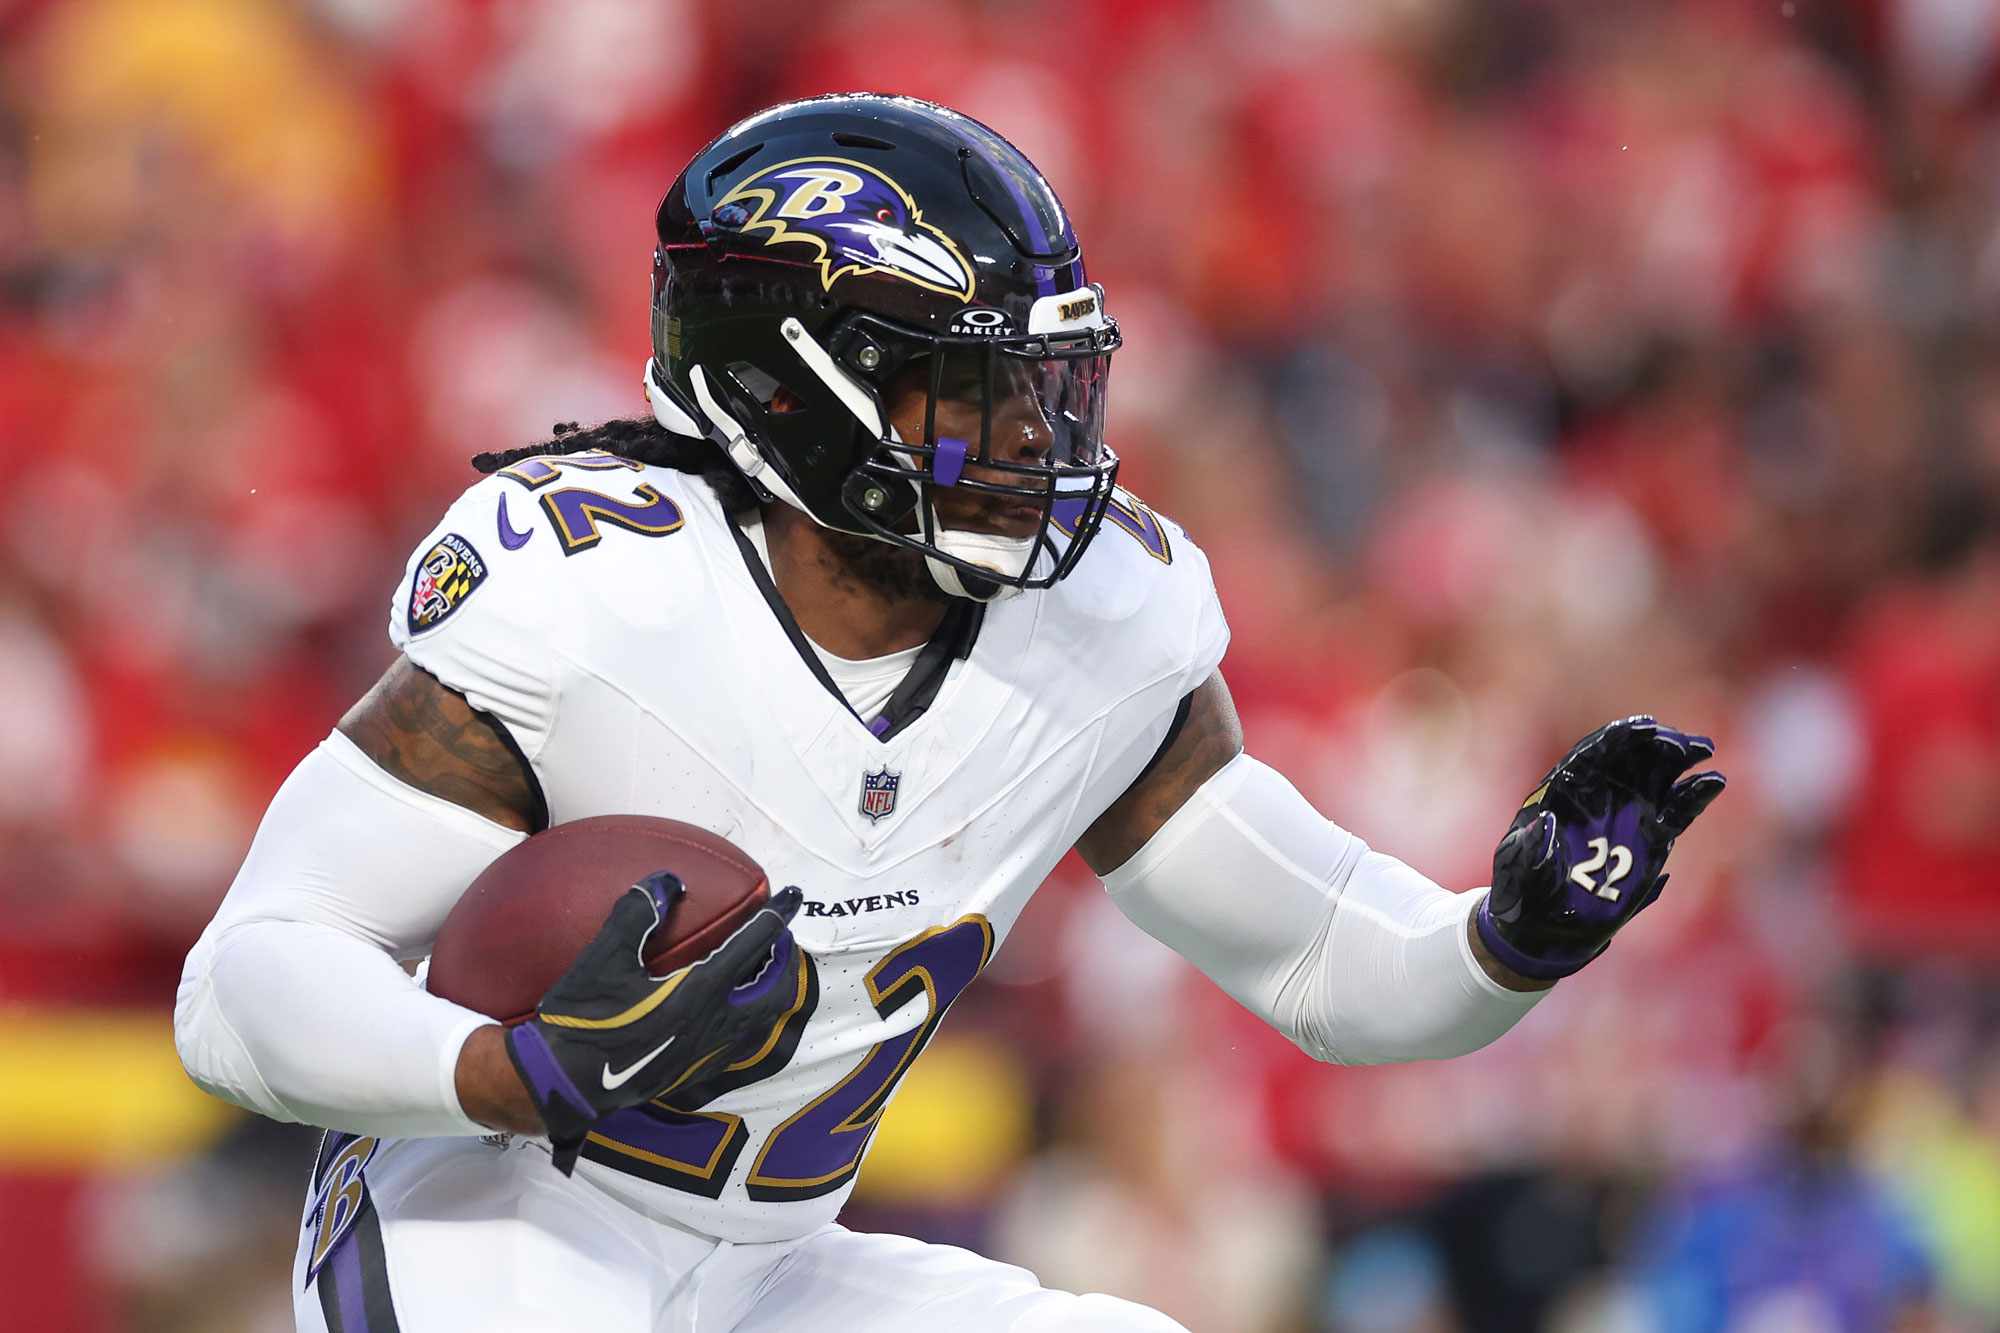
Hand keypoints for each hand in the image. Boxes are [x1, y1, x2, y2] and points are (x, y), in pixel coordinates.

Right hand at [505, 874, 803, 1173]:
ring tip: (762, 970)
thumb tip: (668, 880)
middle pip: (775, 990)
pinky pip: (742, 1043)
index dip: (777, 917)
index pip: (754, 946)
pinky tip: (730, 1009)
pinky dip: (751, 1018)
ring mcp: (707, 1054)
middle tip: (777, 937)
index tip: (794, 896)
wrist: (563, 1085)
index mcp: (698, 993)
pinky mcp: (695, 1073)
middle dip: (785, 960)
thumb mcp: (603, 959)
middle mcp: (714, 1025)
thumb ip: (637, 914)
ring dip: (771, 990)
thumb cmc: (582, 1018)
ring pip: (763, 1021)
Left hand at [1475, 716, 1724, 980]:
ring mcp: (1627, 814)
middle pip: (1630, 757)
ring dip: (1681, 759)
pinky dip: (1695, 796)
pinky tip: (1714, 781)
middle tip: (1681, 741)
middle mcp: (1599, 795)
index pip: (1592, 752)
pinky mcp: (1651, 839)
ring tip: (1704, 748)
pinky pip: (1677, 812)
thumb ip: (1533, 847)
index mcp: (1563, 790)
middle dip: (1656, 742)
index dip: (1617, 736)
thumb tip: (1546, 823)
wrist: (1546, 925)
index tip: (1643, 725)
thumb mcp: (1520, 866)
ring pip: (1658, 777)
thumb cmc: (1525, 888)